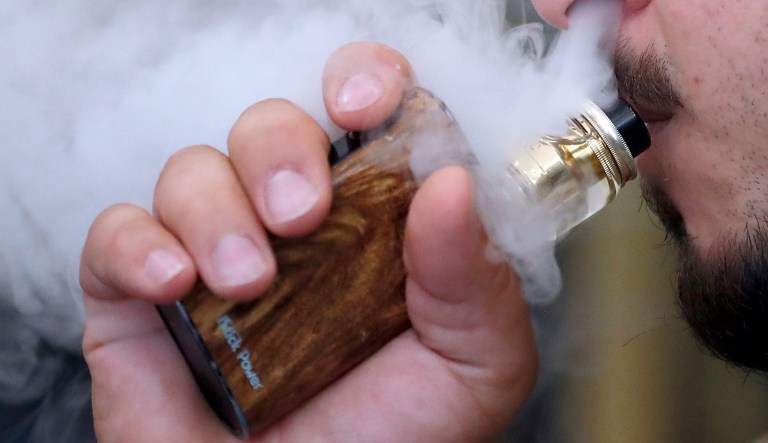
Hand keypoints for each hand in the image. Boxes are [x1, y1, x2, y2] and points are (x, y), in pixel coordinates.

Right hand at [80, 41, 537, 441]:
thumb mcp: (472, 366)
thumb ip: (476, 278)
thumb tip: (452, 183)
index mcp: (374, 222)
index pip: (365, 111)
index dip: (363, 82)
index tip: (362, 106)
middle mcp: (294, 227)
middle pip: (272, 126)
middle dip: (282, 148)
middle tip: (302, 215)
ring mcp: (216, 254)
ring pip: (195, 169)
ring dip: (217, 210)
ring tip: (249, 283)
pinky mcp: (142, 295)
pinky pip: (116, 231)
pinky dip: (137, 243)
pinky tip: (175, 283)